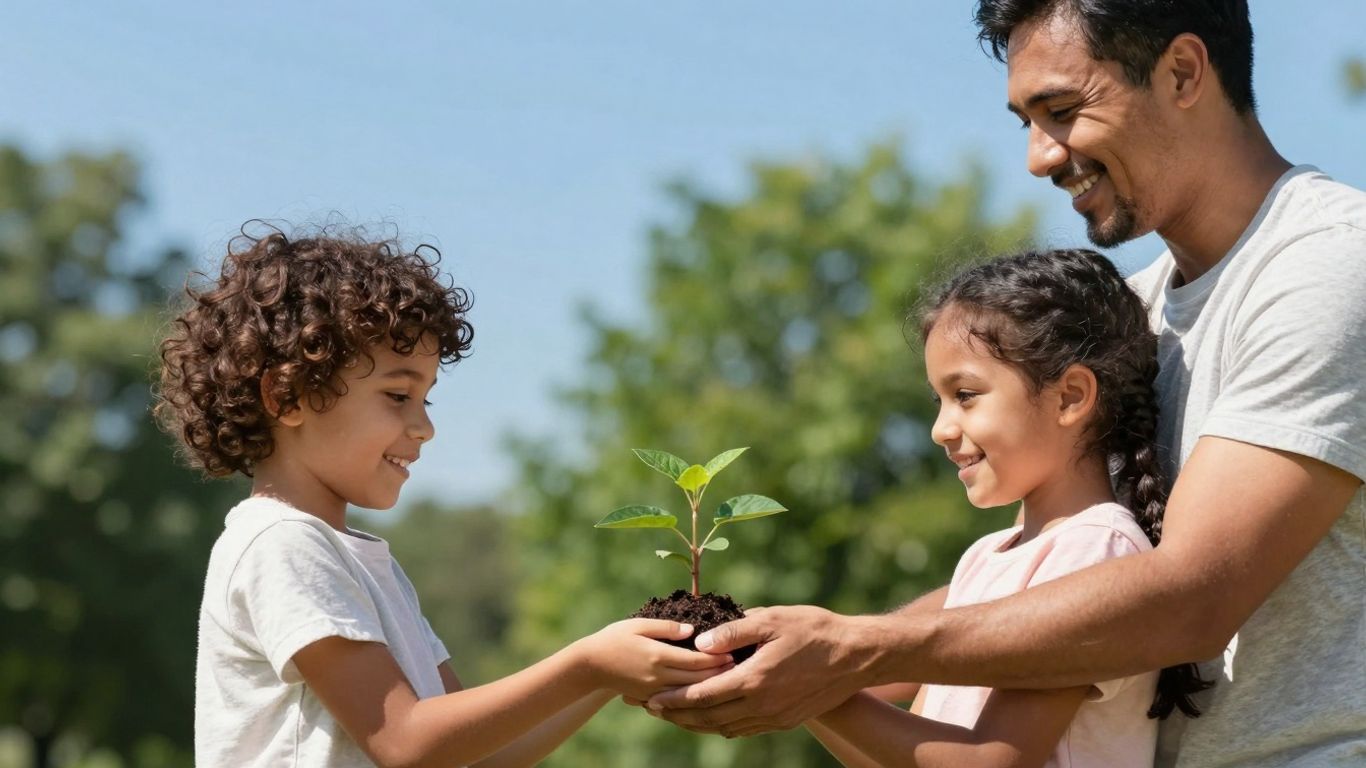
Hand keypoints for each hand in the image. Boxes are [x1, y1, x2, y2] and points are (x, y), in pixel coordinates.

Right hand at [575, 619, 733, 700]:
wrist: (591, 665)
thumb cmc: (615, 638)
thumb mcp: (639, 624)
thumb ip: (667, 628)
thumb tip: (693, 630)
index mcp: (658, 655)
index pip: (695, 660)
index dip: (716, 657)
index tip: (733, 652)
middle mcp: (658, 676)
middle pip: (697, 678)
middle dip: (718, 672)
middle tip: (739, 665)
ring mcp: (654, 690)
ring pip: (689, 692)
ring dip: (709, 685)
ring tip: (727, 677)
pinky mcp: (650, 698)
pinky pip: (677, 698)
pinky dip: (693, 693)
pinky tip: (704, 688)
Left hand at [645, 605, 874, 736]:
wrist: (857, 655)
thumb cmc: (814, 630)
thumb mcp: (771, 620)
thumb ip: (733, 631)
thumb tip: (699, 644)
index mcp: (753, 680)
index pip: (702, 696)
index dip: (673, 700)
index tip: (650, 700)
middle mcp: (762, 706)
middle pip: (708, 718)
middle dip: (677, 716)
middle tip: (652, 710)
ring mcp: (775, 717)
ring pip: (725, 728)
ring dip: (697, 724)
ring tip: (676, 716)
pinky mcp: (786, 720)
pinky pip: (745, 729)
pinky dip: (723, 726)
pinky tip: (713, 717)